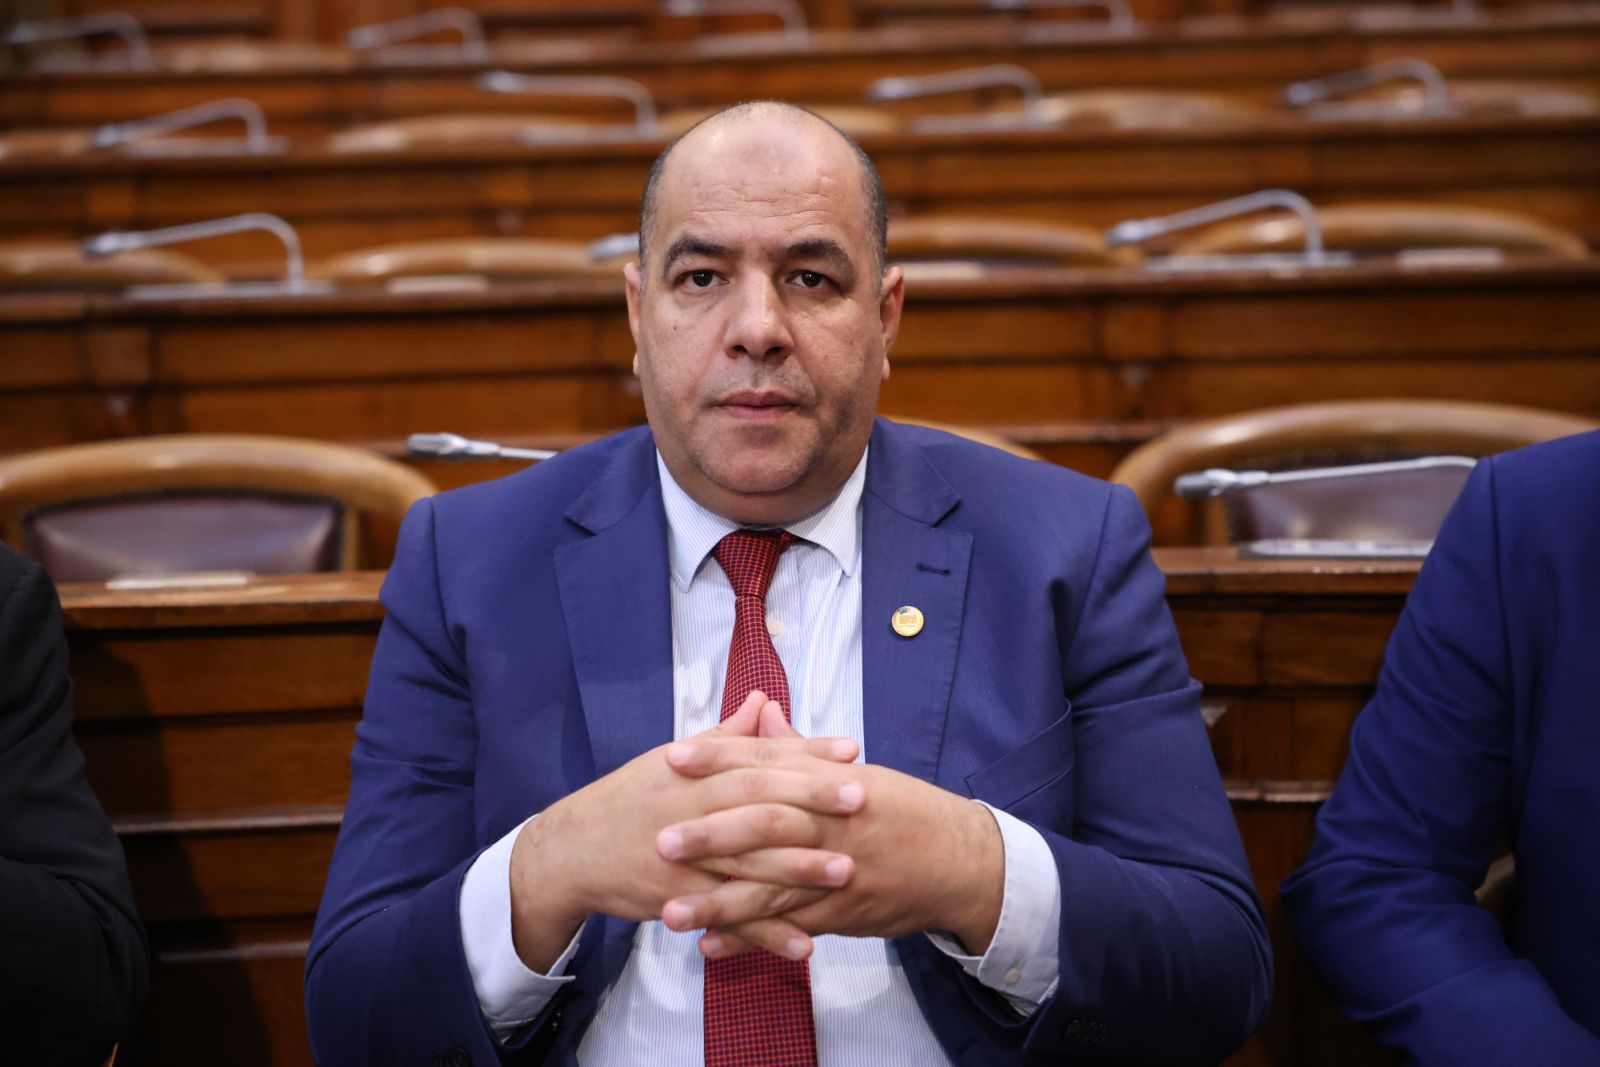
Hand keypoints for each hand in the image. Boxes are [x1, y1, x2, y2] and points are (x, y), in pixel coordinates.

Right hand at [508, 691, 860, 969]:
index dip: (805, 753)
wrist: (572, 852)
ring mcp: (685, 857)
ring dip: (801, 869)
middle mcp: (692, 809)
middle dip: (813, 801)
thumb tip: (762, 700)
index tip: (851, 750)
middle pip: (759, 802)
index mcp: (695, 771)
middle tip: (862, 799)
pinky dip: (767, 933)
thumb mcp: (671, 761)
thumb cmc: (628, 801)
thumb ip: (725, 736)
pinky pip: (730, 918)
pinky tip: (807, 944)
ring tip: (848, 871)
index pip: (758, 757)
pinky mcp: (680, 900)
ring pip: (750, 862)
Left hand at [659, 722, 1006, 956]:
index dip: (720, 759)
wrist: (960, 860)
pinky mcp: (842, 912)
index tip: (673, 759)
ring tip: (670, 911)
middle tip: (661, 840)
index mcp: (832, 780)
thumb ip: (800, 750)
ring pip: (772, 886)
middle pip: (765, 824)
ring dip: (718, 901)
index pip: (769, 764)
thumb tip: (759, 714)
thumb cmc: (904, 811)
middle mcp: (832, 823)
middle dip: (711, 833)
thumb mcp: (856, 772)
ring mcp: (837, 871)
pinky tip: (711, 946)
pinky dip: (751, 938)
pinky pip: (791, 926)